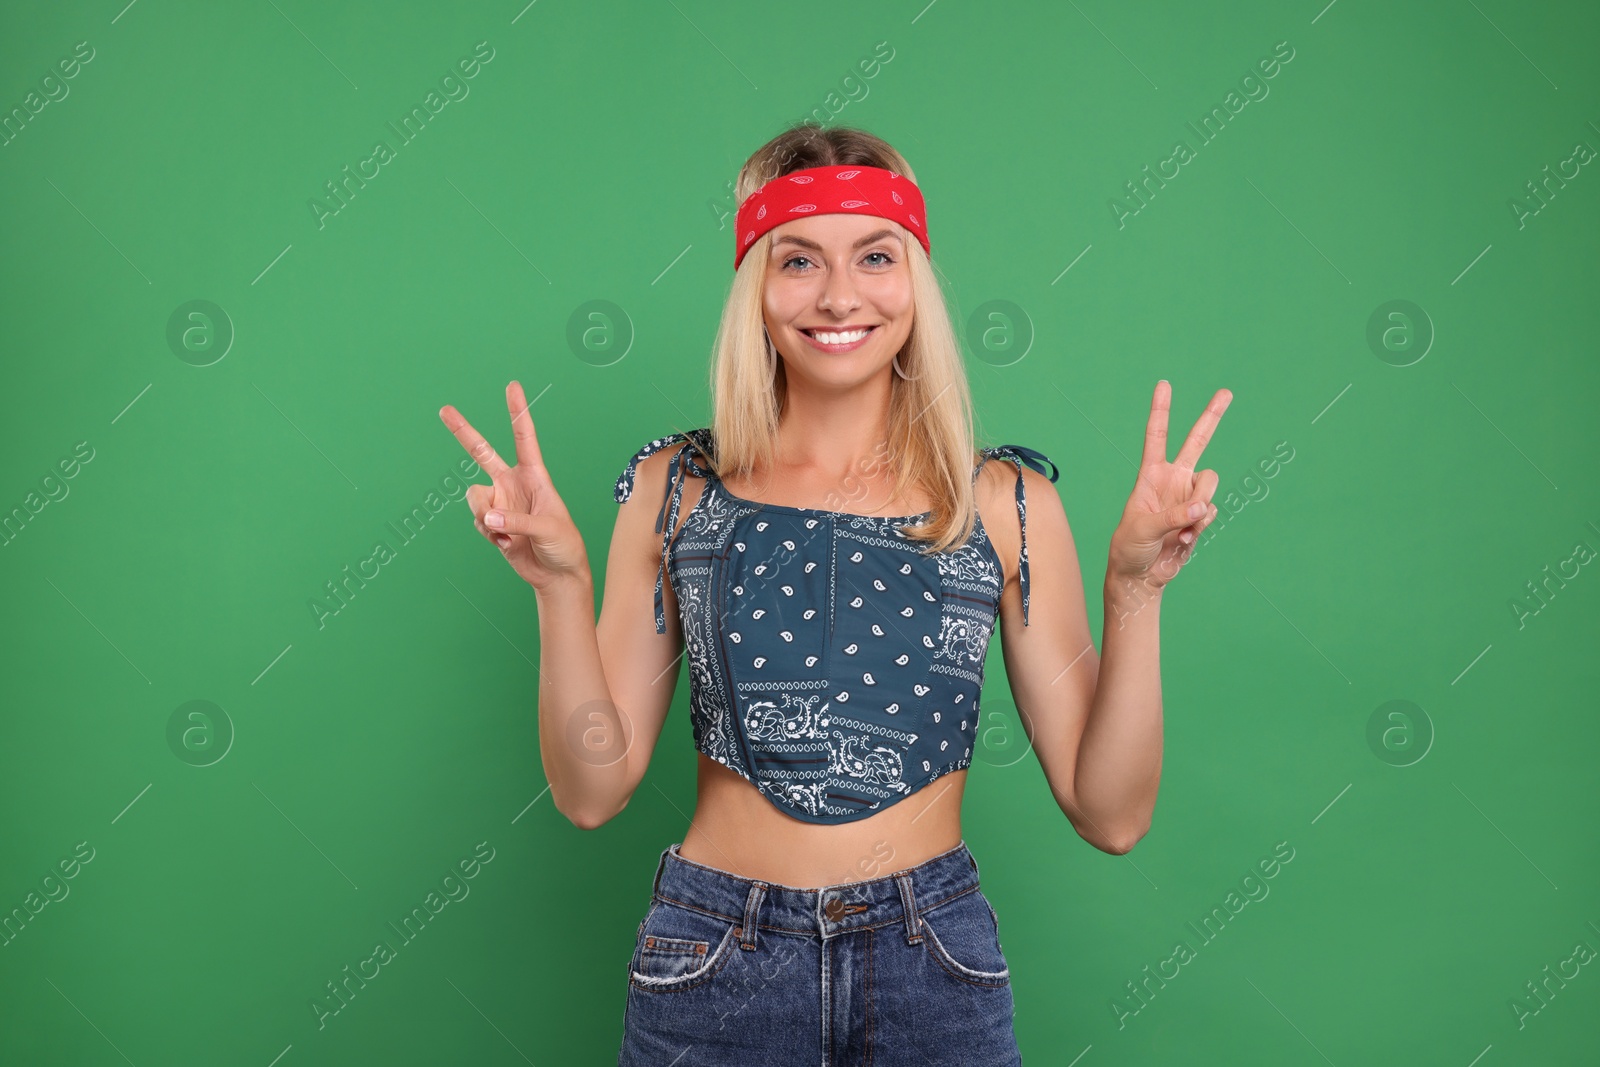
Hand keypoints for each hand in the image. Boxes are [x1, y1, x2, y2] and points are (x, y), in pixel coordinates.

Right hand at [438, 381, 589, 590]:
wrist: (556, 575)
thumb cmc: (564, 545)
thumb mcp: (549, 528)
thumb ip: (517, 521)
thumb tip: (489, 517)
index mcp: (535, 476)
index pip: (524, 437)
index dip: (517, 411)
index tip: (512, 386)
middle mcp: (513, 484)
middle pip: (482, 453)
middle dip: (463, 432)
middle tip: (444, 410)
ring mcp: (500, 503)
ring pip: (474, 498)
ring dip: (485, 516)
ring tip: (506, 533)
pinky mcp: (491, 523)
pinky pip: (478, 521)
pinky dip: (488, 533)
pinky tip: (507, 543)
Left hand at [1107, 380, 1231, 590]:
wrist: (1141, 575)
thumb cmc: (1130, 547)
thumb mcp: (1143, 529)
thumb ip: (1173, 515)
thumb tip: (1203, 506)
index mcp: (1151, 475)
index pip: (1157, 436)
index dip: (1161, 410)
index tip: (1164, 384)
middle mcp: (1174, 480)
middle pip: (1197, 442)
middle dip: (1212, 416)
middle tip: (1227, 391)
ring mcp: (1189, 497)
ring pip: (1210, 483)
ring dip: (1200, 504)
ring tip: (1180, 528)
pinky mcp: (1200, 516)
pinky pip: (1211, 512)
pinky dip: (1199, 527)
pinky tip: (1182, 541)